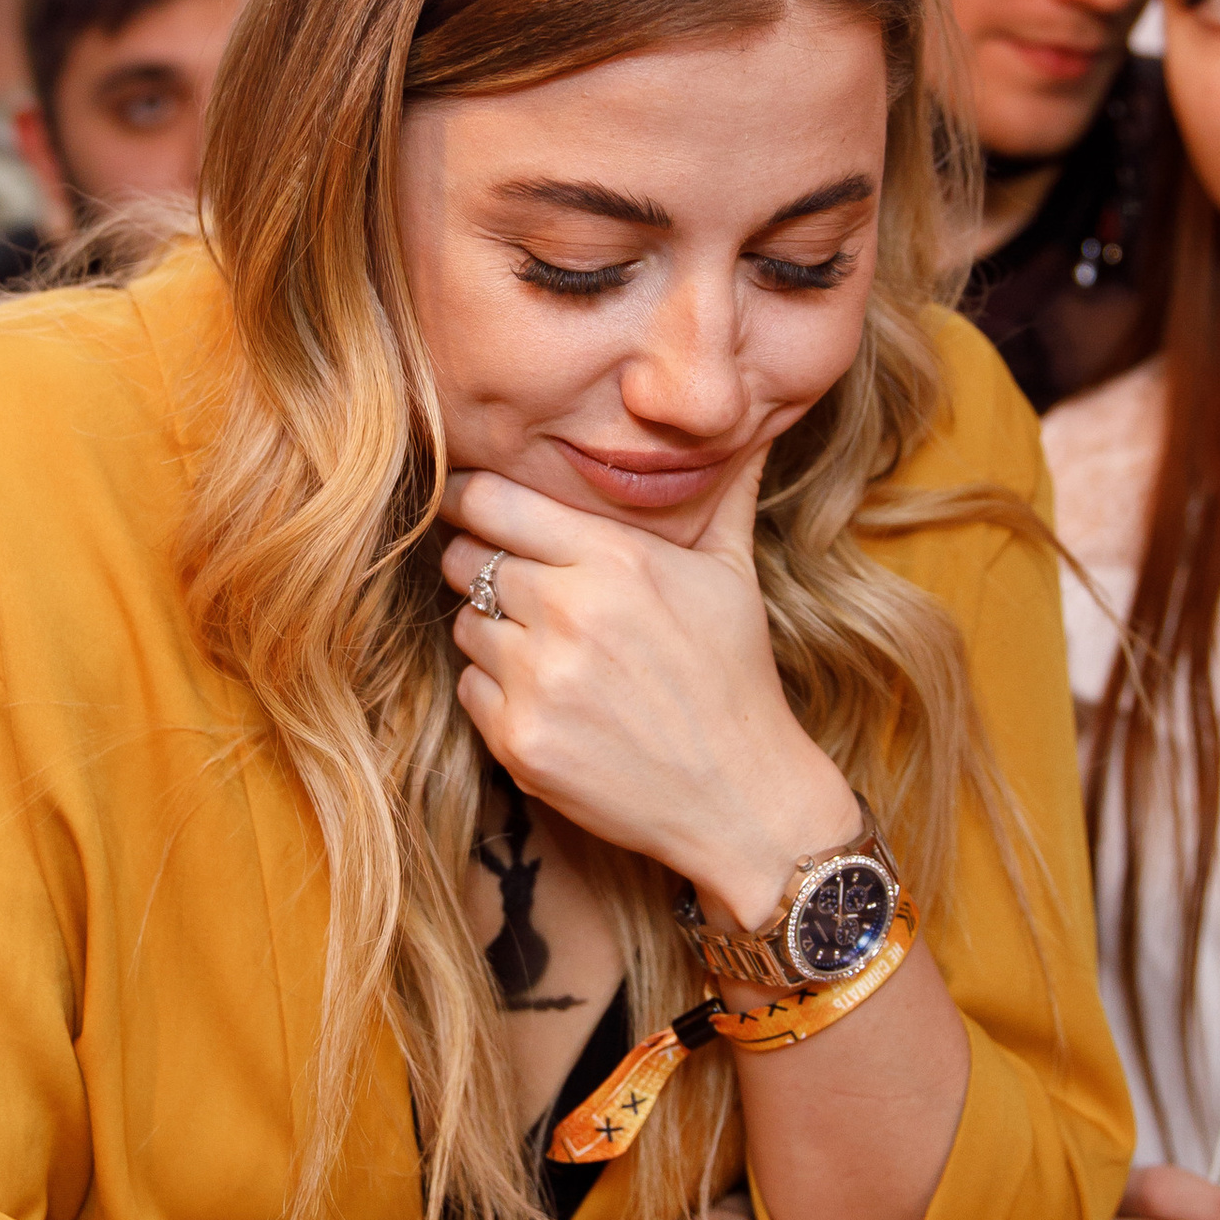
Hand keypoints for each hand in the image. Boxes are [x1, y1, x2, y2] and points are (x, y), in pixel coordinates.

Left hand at [438, 458, 853, 925]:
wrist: (740, 799)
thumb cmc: (734, 676)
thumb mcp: (733, 572)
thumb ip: (724, 489)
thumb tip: (755, 420)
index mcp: (615, 559)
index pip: (492, 501)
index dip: (469, 497)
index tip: (466, 501)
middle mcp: (570, 612)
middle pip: (465, 558)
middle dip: (480, 562)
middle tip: (518, 583)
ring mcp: (539, 681)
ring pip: (464, 623)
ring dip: (492, 631)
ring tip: (549, 649)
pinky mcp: (519, 740)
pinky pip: (469, 689)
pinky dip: (496, 692)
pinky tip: (551, 700)